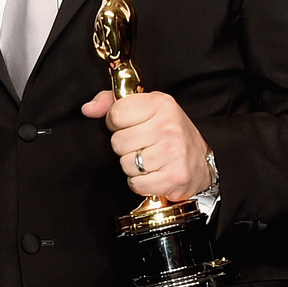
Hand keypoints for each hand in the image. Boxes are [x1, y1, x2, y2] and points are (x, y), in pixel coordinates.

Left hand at [81, 88, 213, 200]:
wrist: (200, 161)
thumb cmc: (169, 132)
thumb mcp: (146, 107)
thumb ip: (112, 103)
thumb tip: (88, 109)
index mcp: (160, 104)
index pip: (116, 114)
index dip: (116, 123)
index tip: (130, 126)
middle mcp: (168, 126)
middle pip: (118, 142)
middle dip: (125, 147)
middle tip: (142, 145)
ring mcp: (172, 152)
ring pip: (125, 164)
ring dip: (133, 166)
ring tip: (149, 160)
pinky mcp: (174, 177)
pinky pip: (136, 184)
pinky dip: (141, 183)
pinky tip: (153, 173)